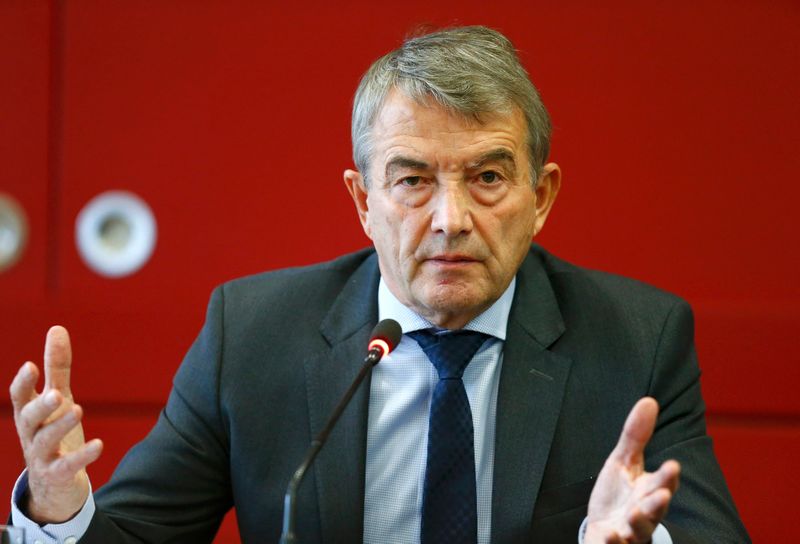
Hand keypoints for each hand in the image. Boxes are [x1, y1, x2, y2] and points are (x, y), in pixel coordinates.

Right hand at [9, 326, 102, 522]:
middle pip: (29, 419)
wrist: (54, 483)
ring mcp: (42, 456)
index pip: (20, 397)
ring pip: (45, 441)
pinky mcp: (57, 474)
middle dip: (40, 406)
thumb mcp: (56, 397)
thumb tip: (56, 328)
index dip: (23, 383)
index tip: (30, 366)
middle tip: (55, 394)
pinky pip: (67, 466)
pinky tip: (99, 445)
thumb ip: (56, 367)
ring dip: (60, 426)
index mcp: (30, 414)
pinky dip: (82, 456)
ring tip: (77, 410)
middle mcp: (31, 434)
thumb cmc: (52, 431)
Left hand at [584, 397, 679, 543]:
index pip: (663, 483)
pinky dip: (613, 542)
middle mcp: (644, 513)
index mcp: (649, 491)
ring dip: (638, 523)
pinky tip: (610, 536)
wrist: (603, 530)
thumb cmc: (618, 495)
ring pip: (639, 530)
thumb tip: (649, 400)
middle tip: (662, 496)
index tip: (672, 466)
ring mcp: (631, 531)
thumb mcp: (623, 462)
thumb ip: (636, 435)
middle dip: (658, 503)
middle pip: (655, 509)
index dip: (668, 476)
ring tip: (633, 516)